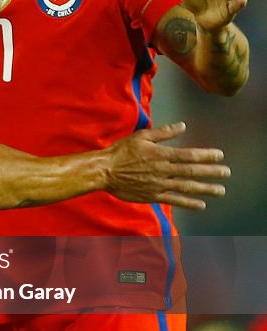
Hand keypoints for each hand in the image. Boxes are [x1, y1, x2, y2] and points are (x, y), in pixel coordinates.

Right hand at [106, 122, 229, 209]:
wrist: (104, 171)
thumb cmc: (121, 151)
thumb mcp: (141, 136)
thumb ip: (164, 132)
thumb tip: (182, 126)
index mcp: (161, 154)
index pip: (188, 155)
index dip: (205, 156)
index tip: (219, 156)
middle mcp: (163, 170)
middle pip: (191, 171)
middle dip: (211, 172)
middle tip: (226, 173)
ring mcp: (158, 185)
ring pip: (186, 187)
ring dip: (205, 189)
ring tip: (220, 190)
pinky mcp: (153, 196)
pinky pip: (174, 200)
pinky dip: (188, 203)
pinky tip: (201, 204)